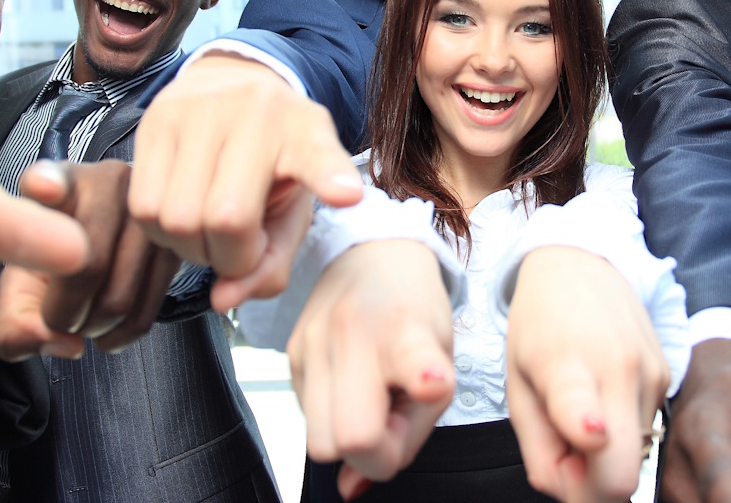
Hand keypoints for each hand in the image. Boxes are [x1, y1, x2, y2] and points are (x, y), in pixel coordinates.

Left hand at [0, 160, 182, 360]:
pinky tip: (106, 329)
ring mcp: (150, 212)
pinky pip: (148, 309)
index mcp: (56, 181)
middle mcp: (109, 182)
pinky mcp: (175, 244)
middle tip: (58, 318)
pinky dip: (121, 336)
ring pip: (121, 296)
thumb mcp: (19, 286)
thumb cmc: (54, 262)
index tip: (44, 189)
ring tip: (82, 320)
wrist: (98, 245)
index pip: (50, 177)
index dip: (47, 184)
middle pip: (88, 266)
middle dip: (66, 315)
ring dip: (94, 328)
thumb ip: (14, 324)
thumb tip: (64, 342)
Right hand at [129, 54, 362, 311]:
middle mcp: (255, 112)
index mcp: (305, 131)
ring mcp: (200, 110)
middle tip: (240, 246)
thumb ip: (271, 262)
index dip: (330, 177)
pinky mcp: (155, 120)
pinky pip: (143, 207)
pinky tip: (183, 214)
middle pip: (226, 219)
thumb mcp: (292, 206)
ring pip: (177, 218)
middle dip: (229, 257)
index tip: (347, 195)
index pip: (317, 156)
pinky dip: (161, 231)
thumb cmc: (271, 161)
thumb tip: (224, 299)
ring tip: (210, 229)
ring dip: (191, 247)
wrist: (231, 89)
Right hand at [287, 239, 453, 500]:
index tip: (429, 386)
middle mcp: (349, 337)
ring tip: (374, 403)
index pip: (406, 368)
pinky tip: (352, 387)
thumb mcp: (442, 359)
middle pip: (340, 442)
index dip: (414, 401)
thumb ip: (413, 430)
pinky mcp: (288, 355)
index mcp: (403, 332)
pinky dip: (331, 416)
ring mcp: (310, 346)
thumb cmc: (415, 308)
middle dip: (372, 454)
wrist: (374, 251)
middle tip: (395, 422)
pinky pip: (304, 416)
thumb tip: (354, 487)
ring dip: (348, 437)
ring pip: (316, 441)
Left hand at [505, 247, 668, 501]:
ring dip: (603, 455)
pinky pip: (643, 432)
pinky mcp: (668, 377)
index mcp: (568, 366)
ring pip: (633, 457)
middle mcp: (620, 371)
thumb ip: (539, 449)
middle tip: (564, 462)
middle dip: (592, 490)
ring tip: (578, 412)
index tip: (582, 448)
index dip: (584, 457)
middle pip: (624, 475)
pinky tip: (601, 397)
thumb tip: (570, 491)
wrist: (581, 265)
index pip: (586, 421)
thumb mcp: (516, 386)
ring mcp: (651, 375)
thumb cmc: (539, 326)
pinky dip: (620, 432)